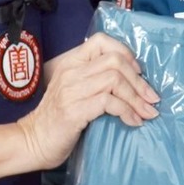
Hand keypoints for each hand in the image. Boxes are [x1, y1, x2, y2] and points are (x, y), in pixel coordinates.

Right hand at [15, 34, 158, 168]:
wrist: (32, 143)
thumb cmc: (57, 120)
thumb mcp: (74, 92)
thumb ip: (94, 81)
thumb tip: (133, 82)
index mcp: (70, 64)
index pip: (101, 41)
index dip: (125, 53)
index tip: (138, 73)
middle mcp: (70, 72)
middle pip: (115, 61)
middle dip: (139, 81)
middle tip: (151, 98)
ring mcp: (71, 90)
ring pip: (115, 80)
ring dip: (137, 97)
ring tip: (147, 112)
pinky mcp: (74, 110)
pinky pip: (109, 102)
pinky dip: (127, 111)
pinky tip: (133, 121)